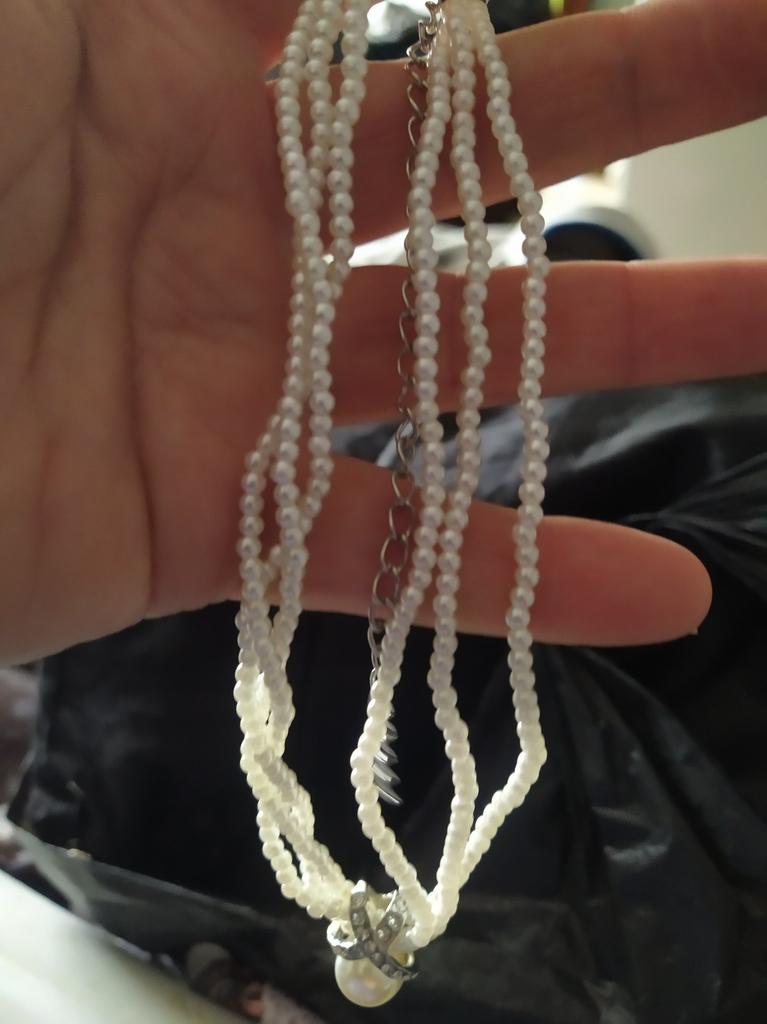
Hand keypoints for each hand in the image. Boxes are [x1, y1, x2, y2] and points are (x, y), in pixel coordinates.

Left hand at [1, 0, 764, 663]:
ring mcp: (239, 376)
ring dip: (638, 351)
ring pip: (472, 368)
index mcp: (179, 49)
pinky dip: (524, 584)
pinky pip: (393, 560)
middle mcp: (236, 206)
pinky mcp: (210, 525)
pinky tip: (666, 596)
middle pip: (484, 153)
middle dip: (646, 92)